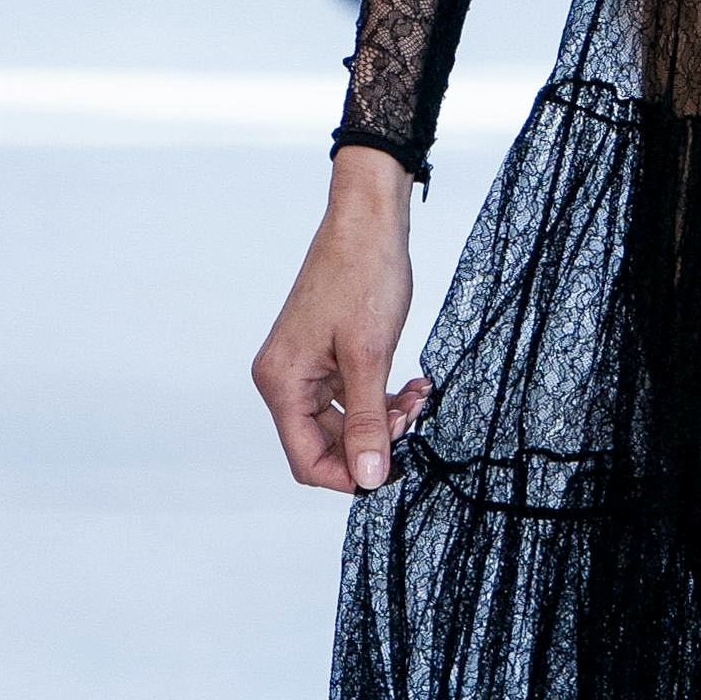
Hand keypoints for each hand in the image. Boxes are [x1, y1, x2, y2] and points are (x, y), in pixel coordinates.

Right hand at [253, 150, 428, 492]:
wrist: (368, 221)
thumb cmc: (363, 276)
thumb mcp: (370, 357)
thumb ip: (367, 421)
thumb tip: (369, 477)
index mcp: (282, 382)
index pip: (307, 460)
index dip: (350, 474)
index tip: (394, 467)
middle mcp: (284, 379)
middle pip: (326, 444)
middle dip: (374, 439)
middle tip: (415, 417)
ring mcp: (304, 367)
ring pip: (343, 421)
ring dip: (383, 418)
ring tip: (418, 397)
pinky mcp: (324, 356)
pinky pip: (350, 396)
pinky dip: (380, 397)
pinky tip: (412, 386)